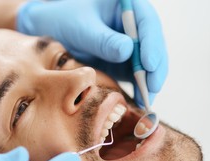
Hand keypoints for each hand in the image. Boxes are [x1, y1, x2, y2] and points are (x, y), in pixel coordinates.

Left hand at [17, 0, 167, 107]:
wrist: (53, 33)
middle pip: (153, 45)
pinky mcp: (126, 63)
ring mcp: (132, 45)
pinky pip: (138, 76)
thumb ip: (103, 40)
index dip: (152, 43)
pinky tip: (139, 102)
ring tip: (146, 101)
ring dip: (150, 82)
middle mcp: (134, 25)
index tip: (148, 63)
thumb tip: (128, 50)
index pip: (147, 22)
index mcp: (127, 6)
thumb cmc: (66, 21)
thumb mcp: (81, 28)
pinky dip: (140, 89)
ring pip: (149, 63)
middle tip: (152, 87)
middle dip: (155, 68)